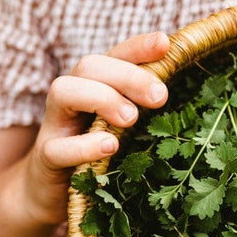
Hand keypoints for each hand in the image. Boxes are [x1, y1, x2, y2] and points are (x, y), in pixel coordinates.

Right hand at [24, 30, 170, 223]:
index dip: (139, 47)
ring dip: (102, 98)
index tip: (166, 44)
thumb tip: (191, 99)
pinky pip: (57, 147)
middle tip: (160, 96)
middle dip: (127, 75)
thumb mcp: (125, 130)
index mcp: (95, 85)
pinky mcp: (46, 159)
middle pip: (89, 65)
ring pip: (63, 91)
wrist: (49, 193)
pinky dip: (83, 145)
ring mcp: (55, 126)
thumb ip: (146, 111)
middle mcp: (72, 98)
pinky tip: (109, 146)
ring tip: (131, 118)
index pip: (115, 54)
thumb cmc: (98, 155)